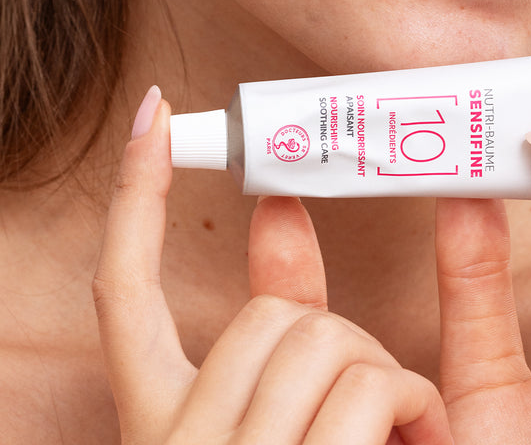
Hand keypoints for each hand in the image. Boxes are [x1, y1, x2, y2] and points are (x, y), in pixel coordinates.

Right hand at [94, 90, 450, 444]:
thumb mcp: (281, 431)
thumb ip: (277, 335)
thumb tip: (279, 210)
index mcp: (156, 431)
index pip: (118, 292)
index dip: (132, 197)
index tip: (158, 117)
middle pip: (266, 314)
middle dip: (337, 335)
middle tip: (372, 395)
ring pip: (323, 338)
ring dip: (383, 375)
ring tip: (402, 436)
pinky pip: (367, 387)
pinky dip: (413, 406)